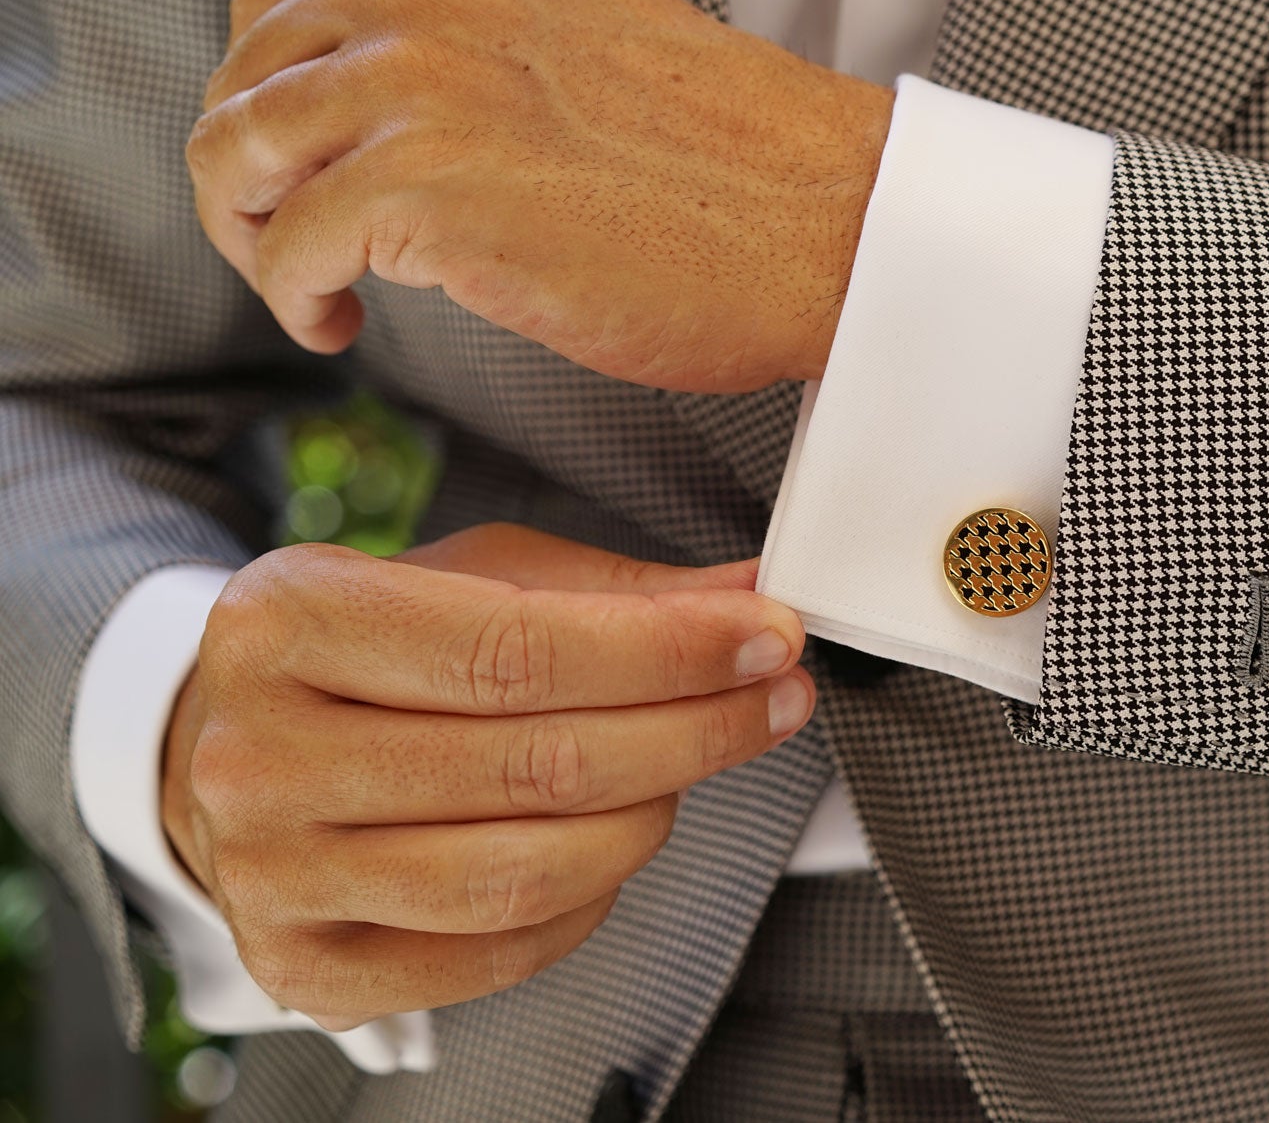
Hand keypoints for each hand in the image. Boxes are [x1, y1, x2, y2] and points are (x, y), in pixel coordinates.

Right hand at [160, 523, 814, 1029]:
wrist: (219, 746)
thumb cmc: (360, 650)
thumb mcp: (468, 578)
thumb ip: (612, 592)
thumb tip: (751, 600)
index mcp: (291, 620)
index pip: (519, 650)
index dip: (669, 651)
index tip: (768, 636)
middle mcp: (261, 754)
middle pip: (538, 765)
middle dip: (695, 729)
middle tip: (774, 697)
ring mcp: (274, 874)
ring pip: (527, 871)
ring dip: (652, 815)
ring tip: (691, 765)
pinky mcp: (307, 966)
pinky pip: (501, 949)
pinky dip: (592, 897)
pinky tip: (616, 837)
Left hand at [185, 0, 894, 393]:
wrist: (824, 220)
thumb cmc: (726, 155)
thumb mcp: (572, 24)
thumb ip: (464, 26)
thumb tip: (370, 93)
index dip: (268, 95)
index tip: (302, 164)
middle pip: (241, 78)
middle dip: (250, 175)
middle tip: (297, 241)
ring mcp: (417, 77)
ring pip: (236, 155)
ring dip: (255, 238)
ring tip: (312, 286)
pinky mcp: (424, 183)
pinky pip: (287, 248)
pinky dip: (294, 297)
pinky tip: (339, 323)